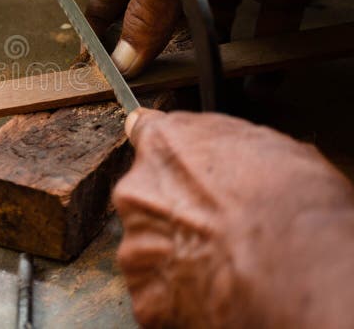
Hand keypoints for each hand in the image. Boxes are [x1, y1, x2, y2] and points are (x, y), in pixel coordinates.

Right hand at [87, 0, 353, 76]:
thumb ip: (147, 11)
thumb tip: (124, 60)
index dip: (99, 19)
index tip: (92, 58)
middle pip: (158, 11)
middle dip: (152, 47)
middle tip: (144, 84)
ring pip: (208, 26)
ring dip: (203, 58)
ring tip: (194, 90)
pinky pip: (261, 33)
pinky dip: (261, 62)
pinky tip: (255, 84)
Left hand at [113, 108, 353, 327]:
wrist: (295, 261)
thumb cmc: (292, 199)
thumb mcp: (265, 143)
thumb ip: (221, 145)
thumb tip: (222, 152)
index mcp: (163, 145)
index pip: (146, 137)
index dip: (167, 157)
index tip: (176, 167)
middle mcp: (136, 189)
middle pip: (146, 198)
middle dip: (175, 211)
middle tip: (216, 226)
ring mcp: (136, 242)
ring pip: (149, 247)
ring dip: (176, 253)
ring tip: (221, 260)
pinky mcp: (143, 291)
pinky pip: (158, 291)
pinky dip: (179, 294)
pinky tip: (214, 288)